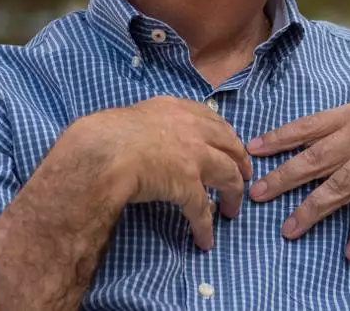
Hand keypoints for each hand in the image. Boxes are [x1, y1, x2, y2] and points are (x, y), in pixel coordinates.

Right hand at [73, 95, 252, 249]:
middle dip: (240, 162)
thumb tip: (146, 136)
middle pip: (230, 146)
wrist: (104, 151)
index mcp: (178, 110)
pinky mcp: (189, 185)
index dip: (226, 136)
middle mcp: (193, 130)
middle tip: (245, 175)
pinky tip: (205, 240)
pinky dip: (205, 226)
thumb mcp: (135, 117)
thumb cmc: (108, 134)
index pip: (213, 121)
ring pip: (228, 176)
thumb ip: (151, 124)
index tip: (231, 146)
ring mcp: (195, 157)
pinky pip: (202, 210)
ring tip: (232, 210)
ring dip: (233, 195)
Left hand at [245, 89, 349, 259]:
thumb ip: (340, 126)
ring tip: (289, 229)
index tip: (252, 149)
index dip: (278, 139)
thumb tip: (307, 140)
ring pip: (337, 190)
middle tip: (257, 194)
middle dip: (283, 178)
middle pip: (313, 160)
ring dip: (310, 211)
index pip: (306, 127)